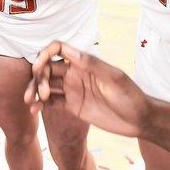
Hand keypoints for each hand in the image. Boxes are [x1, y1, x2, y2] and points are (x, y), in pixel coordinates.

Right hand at [24, 42, 148, 137]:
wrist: (138, 120)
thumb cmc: (130, 96)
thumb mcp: (114, 78)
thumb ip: (92, 65)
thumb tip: (71, 53)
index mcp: (84, 63)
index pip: (58, 50)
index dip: (45, 54)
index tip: (39, 66)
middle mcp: (75, 74)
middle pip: (48, 68)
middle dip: (38, 76)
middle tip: (41, 92)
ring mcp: (72, 90)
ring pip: (46, 85)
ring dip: (35, 89)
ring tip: (30, 101)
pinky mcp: (72, 106)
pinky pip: (51, 102)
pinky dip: (40, 104)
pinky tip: (34, 109)